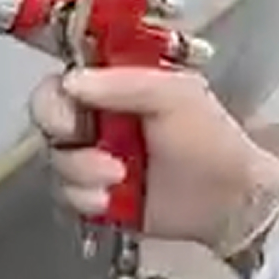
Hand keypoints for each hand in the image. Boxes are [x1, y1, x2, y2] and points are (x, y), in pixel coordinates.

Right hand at [29, 68, 278, 250]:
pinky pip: (66, 195)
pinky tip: (111, 201)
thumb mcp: (175, 95)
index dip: (57, 92)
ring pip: (56, 158)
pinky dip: (85, 198)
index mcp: (117, 84)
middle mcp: (100, 117)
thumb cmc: (211, 140)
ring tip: (119, 177)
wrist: (229, 202)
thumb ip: (123, 83)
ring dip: (82, 170)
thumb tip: (72, 81)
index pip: (66, 77)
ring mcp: (95, 156)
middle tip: (84, 138)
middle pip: (48, 116)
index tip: (71, 107)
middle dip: (62, 130)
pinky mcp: (95, 194)